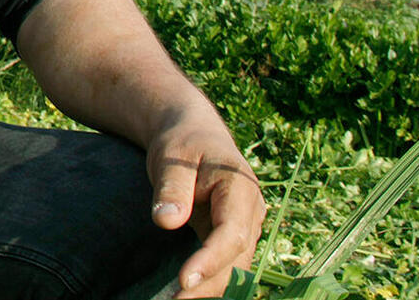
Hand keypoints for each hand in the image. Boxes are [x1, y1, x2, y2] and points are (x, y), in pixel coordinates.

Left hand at [147, 106, 266, 296]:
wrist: (194, 135)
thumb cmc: (183, 143)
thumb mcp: (171, 157)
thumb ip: (172, 189)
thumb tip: (167, 222)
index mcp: (240, 188)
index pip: (232, 233)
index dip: (211, 260)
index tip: (184, 280)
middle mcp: (251, 212)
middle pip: (237, 258)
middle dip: (208, 283)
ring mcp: (246, 226)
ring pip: (235, 267)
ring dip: (209, 288)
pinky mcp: (234, 236)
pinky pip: (227, 265)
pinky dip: (210, 282)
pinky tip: (186, 294)